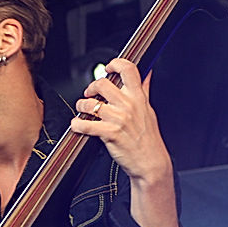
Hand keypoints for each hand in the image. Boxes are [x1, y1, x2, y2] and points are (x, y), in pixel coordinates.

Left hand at [71, 57, 171, 187]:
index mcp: (138, 97)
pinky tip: (77, 125)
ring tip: (82, 110)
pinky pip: (86, 125)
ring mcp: (119, 119)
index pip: (128, 70)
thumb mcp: (149, 110)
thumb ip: (144, 90)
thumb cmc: (149, 138)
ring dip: (81, 106)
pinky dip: (77, 124)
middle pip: (102, 84)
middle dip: (91, 88)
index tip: (108, 68)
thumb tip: (146, 74)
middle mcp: (128, 105)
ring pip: (90, 104)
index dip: (115, 64)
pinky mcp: (110, 133)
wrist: (150, 162)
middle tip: (89, 94)